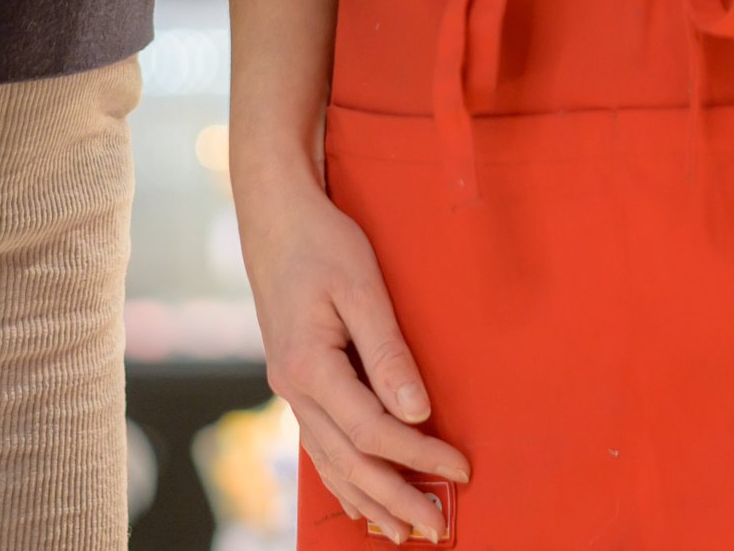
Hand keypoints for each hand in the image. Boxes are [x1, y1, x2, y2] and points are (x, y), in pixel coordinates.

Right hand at [238, 160, 464, 539]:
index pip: (372, 430)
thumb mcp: (361, 286)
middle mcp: (293, 387)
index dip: (418, 456)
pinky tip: (359, 499)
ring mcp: (289, 388)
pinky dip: (342, 479)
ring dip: (369, 500)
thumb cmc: (321, 242)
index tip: (460, 469)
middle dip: (395, 498)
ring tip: (405, 531)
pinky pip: (319, 445)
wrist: (273, 215)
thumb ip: (387, 351)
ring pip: (330, 462)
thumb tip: (416, 412)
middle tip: (438, 528)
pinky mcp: (294, 381)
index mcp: (309, 366)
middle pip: (349, 460)